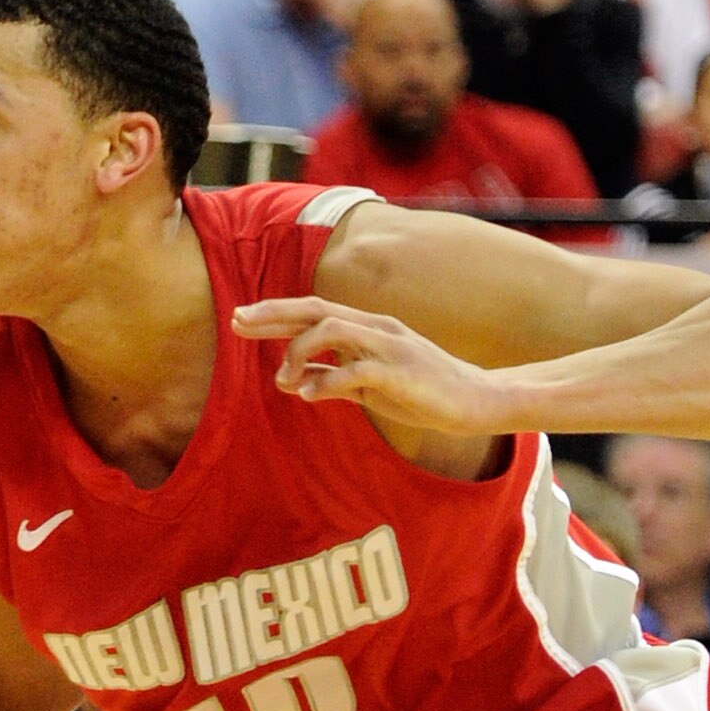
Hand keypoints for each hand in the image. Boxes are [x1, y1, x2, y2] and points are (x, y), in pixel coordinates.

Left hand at [231, 296, 516, 433]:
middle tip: (236, 322)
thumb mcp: (364, 384)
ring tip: (282, 380)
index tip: (239, 319)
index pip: (313, 311)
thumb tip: (286, 380)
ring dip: (298, 352)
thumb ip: (327, 378)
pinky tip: (306, 394)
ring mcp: (390, 347)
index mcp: (367, 328)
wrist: (473, 402)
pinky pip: (355, 370)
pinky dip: (325, 382)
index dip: (275, 313)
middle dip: (274, 314)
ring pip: (332, 329)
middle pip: (317, 308)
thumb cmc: (418, 391)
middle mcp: (376, 328)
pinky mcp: (400, 373)